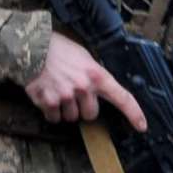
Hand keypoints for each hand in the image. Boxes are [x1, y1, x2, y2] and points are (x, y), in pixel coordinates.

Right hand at [25, 32, 146, 129]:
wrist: (31, 46)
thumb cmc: (58, 49)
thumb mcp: (84, 56)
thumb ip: (94, 75)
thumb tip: (101, 91)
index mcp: (96, 74)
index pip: (121, 97)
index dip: (134, 114)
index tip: (142, 126)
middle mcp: (83, 87)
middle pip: (91, 115)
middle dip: (83, 108)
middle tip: (73, 94)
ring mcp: (66, 96)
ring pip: (71, 118)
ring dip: (65, 109)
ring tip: (57, 91)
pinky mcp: (48, 102)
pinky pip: (54, 118)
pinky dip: (50, 111)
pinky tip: (47, 95)